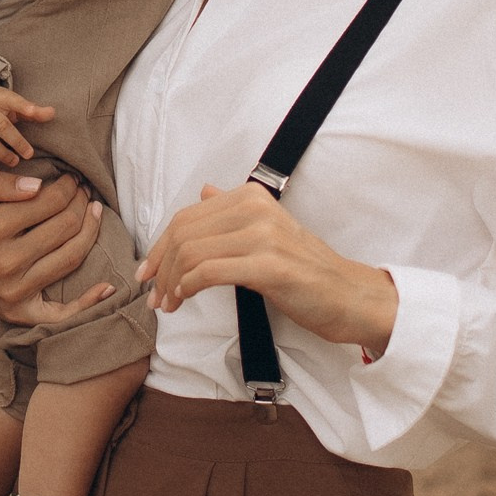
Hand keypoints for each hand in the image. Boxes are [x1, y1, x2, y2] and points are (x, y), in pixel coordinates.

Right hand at [0, 85, 56, 171]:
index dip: (24, 107)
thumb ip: (32, 111)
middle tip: (29, 154)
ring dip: (2, 154)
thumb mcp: (13, 103)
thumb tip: (53, 113)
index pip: (13, 101)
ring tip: (14, 161)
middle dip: (16, 141)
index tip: (33, 112)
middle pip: (1, 126)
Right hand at [0, 165, 110, 326]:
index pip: (48, 202)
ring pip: (71, 257)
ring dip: (90, 230)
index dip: (66, 186)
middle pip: (64, 226)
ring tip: (93, 211)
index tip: (71, 178)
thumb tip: (38, 187)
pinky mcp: (19, 312)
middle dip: (79, 202)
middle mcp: (6, 261)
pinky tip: (109, 286)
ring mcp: (15, 290)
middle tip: (82, 191)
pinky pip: (62, 313)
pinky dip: (89, 302)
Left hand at [139, 184, 396, 358]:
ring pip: (192, 254)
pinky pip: (209, 272)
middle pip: (184, 234)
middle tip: (153, 296)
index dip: (160, 246)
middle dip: (160, 267)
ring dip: (170, 282)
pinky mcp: (268, 266)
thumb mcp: (268, 231)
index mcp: (251, 197)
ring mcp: (263, 236)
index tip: (147, 273)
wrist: (349, 296)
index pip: (187, 217)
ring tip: (167, 304)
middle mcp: (255, 209)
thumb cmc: (305, 270)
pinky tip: (185, 299)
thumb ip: (233, 211)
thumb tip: (203, 191)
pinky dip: (188, 286)